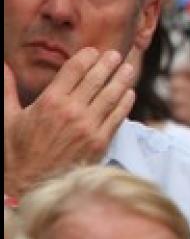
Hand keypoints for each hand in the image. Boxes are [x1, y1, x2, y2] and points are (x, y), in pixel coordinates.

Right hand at [3, 47, 136, 197]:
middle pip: (96, 78)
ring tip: (127, 68)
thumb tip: (2, 66)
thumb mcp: (7, 119)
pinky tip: (128, 93)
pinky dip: (125, 102)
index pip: (74, 69)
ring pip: (111, 94)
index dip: (86, 57)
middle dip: (107, 63)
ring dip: (121, 78)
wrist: (30, 187)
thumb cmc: (17, 154)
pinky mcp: (100, 141)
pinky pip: (118, 116)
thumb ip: (6, 90)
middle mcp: (72, 111)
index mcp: (50, 102)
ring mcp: (88, 126)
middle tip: (115, 54)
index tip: (92, 52)